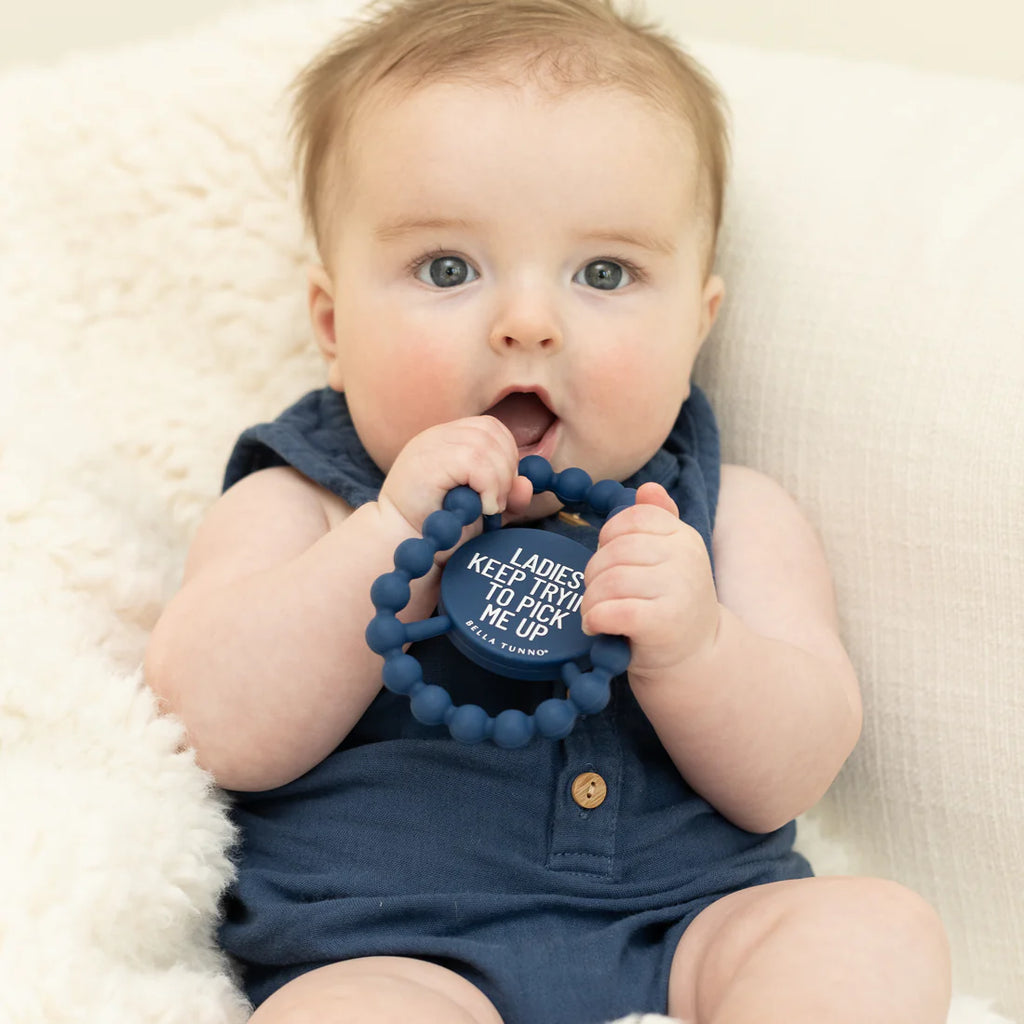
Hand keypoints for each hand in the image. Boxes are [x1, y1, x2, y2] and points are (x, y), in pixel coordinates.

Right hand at [378, 416, 534, 538]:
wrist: (403, 547)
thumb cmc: (438, 530)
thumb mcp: (480, 510)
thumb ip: (505, 496)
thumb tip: (526, 485)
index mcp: (446, 439)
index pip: (490, 427)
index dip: (507, 454)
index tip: (501, 489)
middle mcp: (436, 436)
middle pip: (491, 431)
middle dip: (507, 468)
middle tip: (496, 503)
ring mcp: (429, 446)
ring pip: (485, 445)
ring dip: (499, 480)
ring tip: (488, 508)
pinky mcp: (426, 462)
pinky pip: (474, 462)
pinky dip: (488, 486)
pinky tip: (481, 507)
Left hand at [580, 482, 720, 683]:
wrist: (696, 663)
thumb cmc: (671, 608)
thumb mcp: (670, 561)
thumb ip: (659, 522)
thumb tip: (647, 488)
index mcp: (684, 538)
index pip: (632, 518)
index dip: (609, 538)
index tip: (610, 563)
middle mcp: (685, 558)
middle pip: (614, 550)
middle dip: (594, 574)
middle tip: (598, 595)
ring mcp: (677, 589)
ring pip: (609, 580)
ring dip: (591, 600)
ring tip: (596, 613)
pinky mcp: (663, 622)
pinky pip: (612, 610)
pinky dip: (595, 618)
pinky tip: (596, 627)